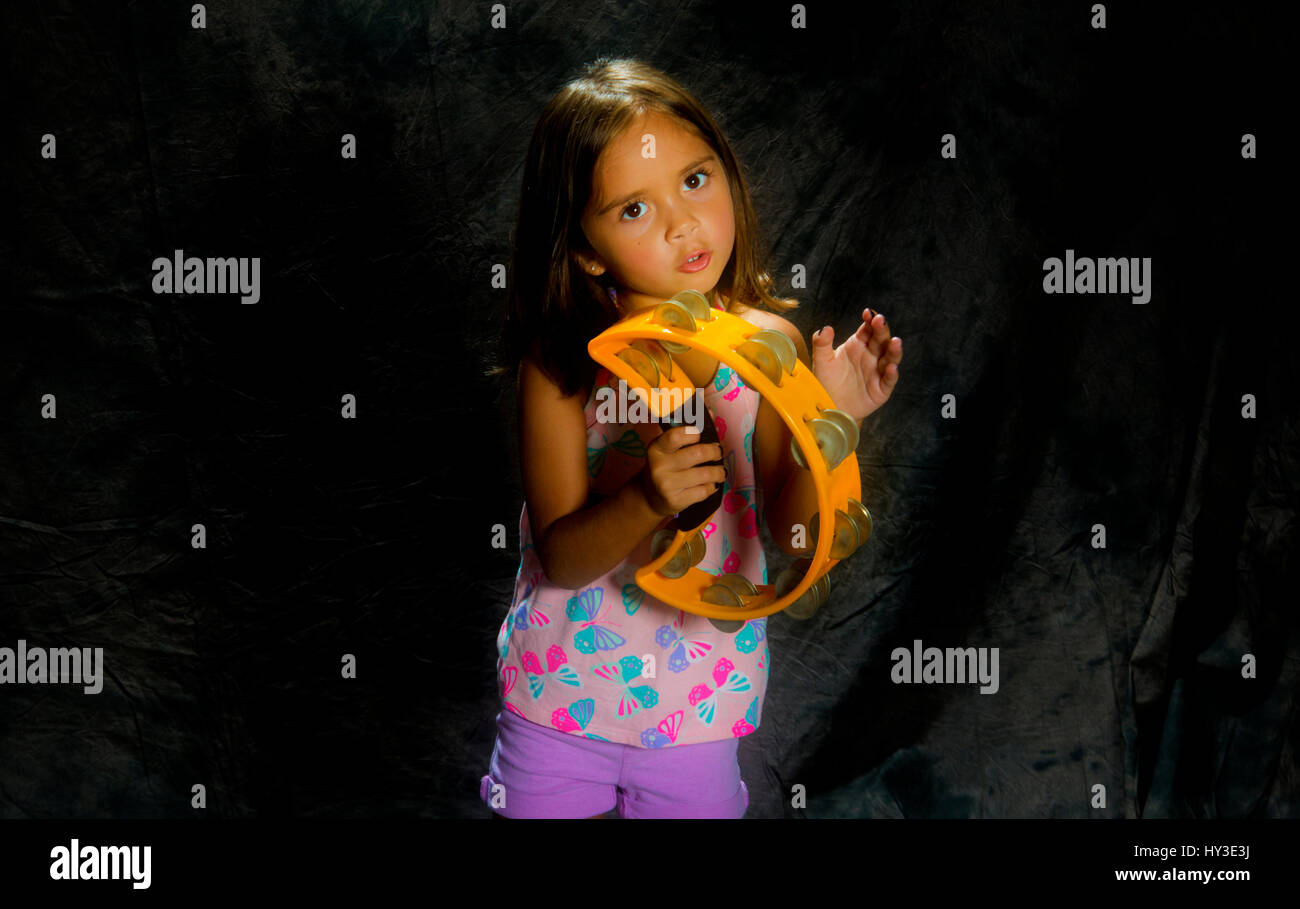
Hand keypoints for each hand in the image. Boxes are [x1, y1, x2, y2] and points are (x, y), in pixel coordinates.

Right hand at [638, 426, 724, 516]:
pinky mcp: (676, 501)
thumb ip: (688, 431)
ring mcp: (666, 485)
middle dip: (714, 452)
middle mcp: (659, 466)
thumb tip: (712, 414)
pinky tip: (710, 484)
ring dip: (718, 472)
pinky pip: (703, 491)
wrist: (650, 497)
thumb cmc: (665, 466)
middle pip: (697, 453)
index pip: (676, 435)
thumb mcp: (668, 449)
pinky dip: (711, 486)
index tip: (700, 436)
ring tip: (719, 471)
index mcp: (656, 449)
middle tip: (717, 453)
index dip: (693, 433)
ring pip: (705, 474)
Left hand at [809, 307, 902, 422]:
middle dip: (882, 330)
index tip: (867, 313)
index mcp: (857, 345)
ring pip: (889, 358)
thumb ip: (821, 344)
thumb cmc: (825, 382)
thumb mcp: (821, 361)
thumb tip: (825, 328)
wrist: (827, 406)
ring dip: (894, 350)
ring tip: (895, 342)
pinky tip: (891, 367)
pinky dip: (891, 374)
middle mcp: (870, 356)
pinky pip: (888, 380)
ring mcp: (877, 372)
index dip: (870, 321)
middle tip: (880, 321)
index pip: (868, 329)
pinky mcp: (880, 390)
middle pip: (880, 340)